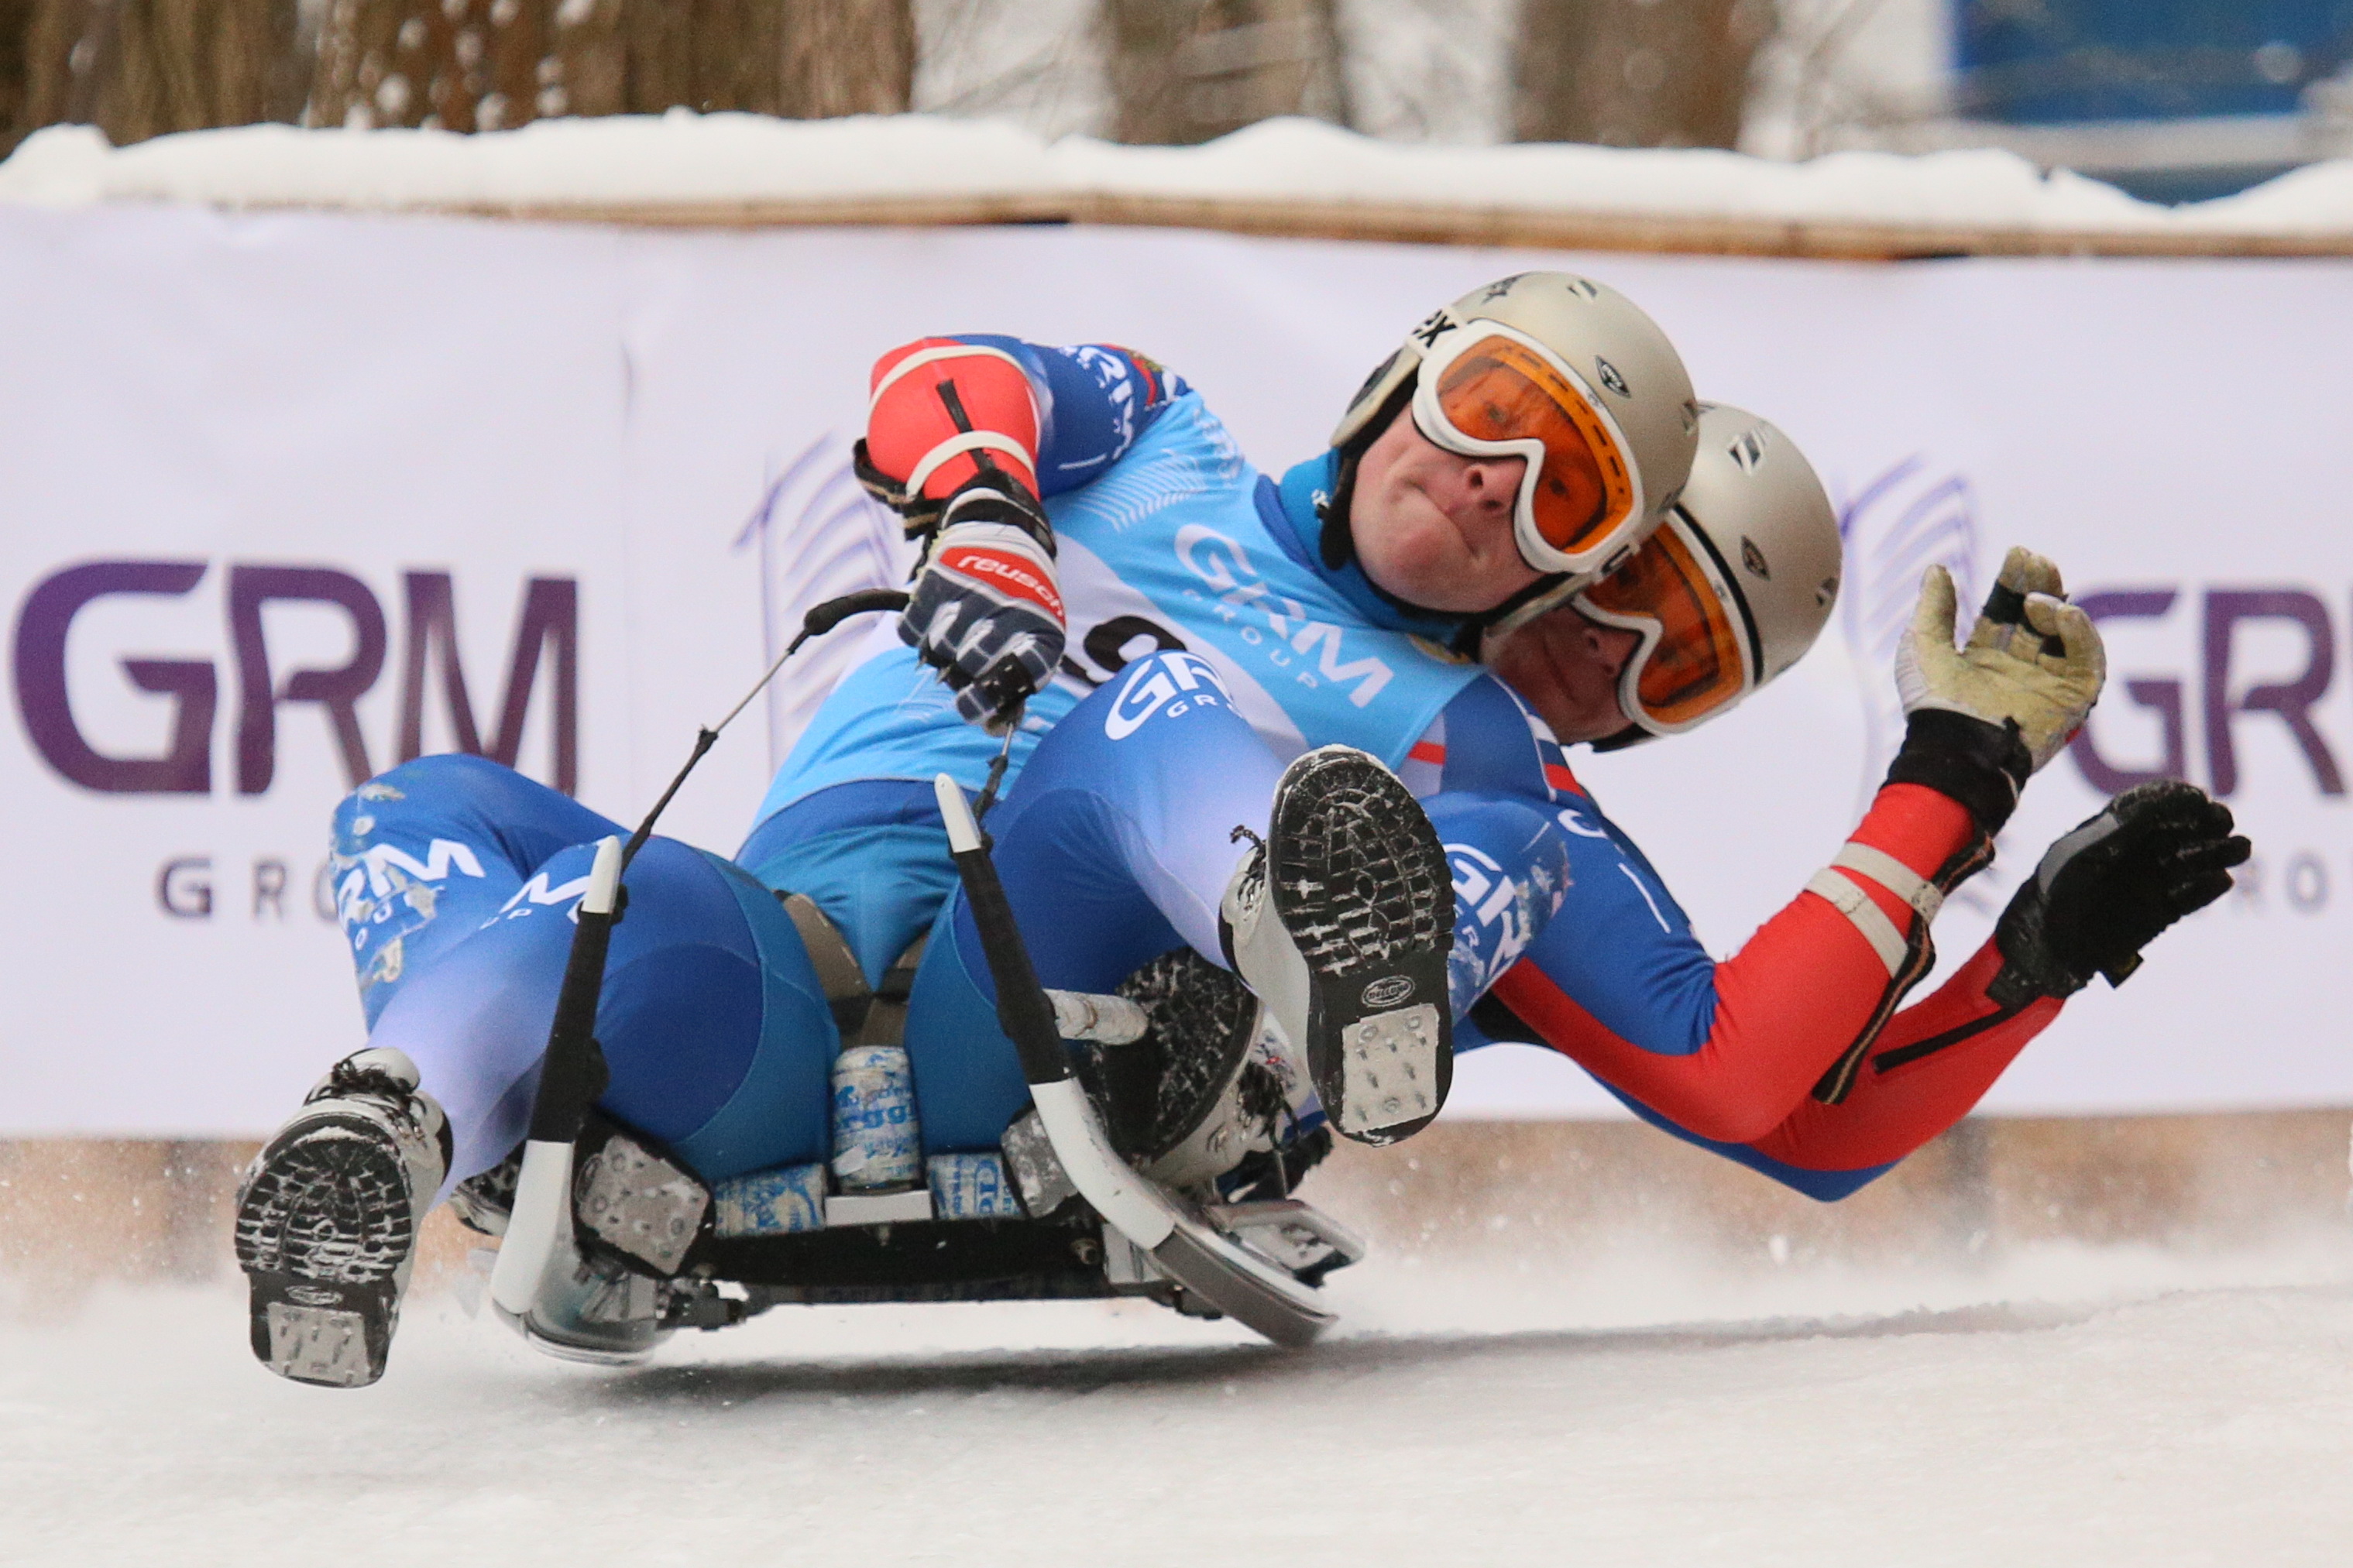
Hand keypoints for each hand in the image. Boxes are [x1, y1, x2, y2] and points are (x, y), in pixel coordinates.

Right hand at [899, 480, 1064, 729]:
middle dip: (960, 673)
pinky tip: (933, 619)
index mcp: (1042, 630)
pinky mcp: (940, 576)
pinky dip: (916, 632)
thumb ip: (1013, 687)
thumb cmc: (1022, 603)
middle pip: (969, 664)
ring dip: (940, 651)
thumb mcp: (1034, 638)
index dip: (989, 698)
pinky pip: (911, 629)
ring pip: (939, 648)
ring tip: (953, 634)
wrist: (1006, 531)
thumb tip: (990, 729)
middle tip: (962, 664)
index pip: (1017, 675)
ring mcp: (973, 591)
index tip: (971, 707)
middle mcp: (1010, 608)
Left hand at [1895, 547, 2105, 773]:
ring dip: (2057, 609)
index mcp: (1984, 658)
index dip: (2013, 582)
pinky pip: (2088, 661)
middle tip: (2038, 562)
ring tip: (2039, 601)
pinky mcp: (2071, 700)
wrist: (1955, 747)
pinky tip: (2064, 614)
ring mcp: (2046, 683)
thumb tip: (1937, 570)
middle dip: (2040, 586)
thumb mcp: (1922, 647)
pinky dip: (2081, 634)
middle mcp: (2018, 668)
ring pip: (2065, 635)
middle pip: (2037, 618)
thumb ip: (1934, 608)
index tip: (2019, 553)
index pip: (2005, 611)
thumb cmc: (1932, 703)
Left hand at [1991, 779, 2249, 1002]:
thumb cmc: (2056, 890)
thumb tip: (2162, 800)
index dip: (2176, 800)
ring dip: (2217, 853)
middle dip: (2205, 823)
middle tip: (2224, 821)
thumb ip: (2121, 828)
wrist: (2048, 945)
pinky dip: (2206, 889)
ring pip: (2191, 862)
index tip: (2198, 798)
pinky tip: (2221, 880)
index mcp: (2112, 832)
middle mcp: (2136, 854)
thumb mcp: (2084, 852)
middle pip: (2180, 831)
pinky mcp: (2159, 913)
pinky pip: (2189, 897)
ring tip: (2241, 847)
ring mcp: (2149, 883)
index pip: (2152, 807)